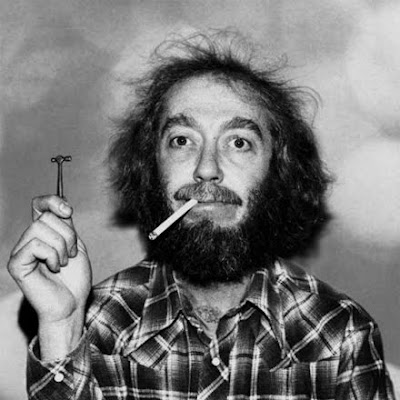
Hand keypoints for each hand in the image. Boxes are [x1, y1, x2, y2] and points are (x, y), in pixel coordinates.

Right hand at [8, 195, 91, 357]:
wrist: (72, 304)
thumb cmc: (75, 278)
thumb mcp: (76, 245)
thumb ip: (67, 225)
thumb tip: (62, 204)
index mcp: (43, 233)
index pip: (39, 205)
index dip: (52, 201)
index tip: (68, 211)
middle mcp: (29, 239)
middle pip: (46, 217)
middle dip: (68, 236)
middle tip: (70, 255)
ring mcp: (20, 251)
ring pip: (42, 229)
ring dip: (61, 248)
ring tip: (62, 263)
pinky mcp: (16, 264)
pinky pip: (35, 244)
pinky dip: (52, 256)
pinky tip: (54, 268)